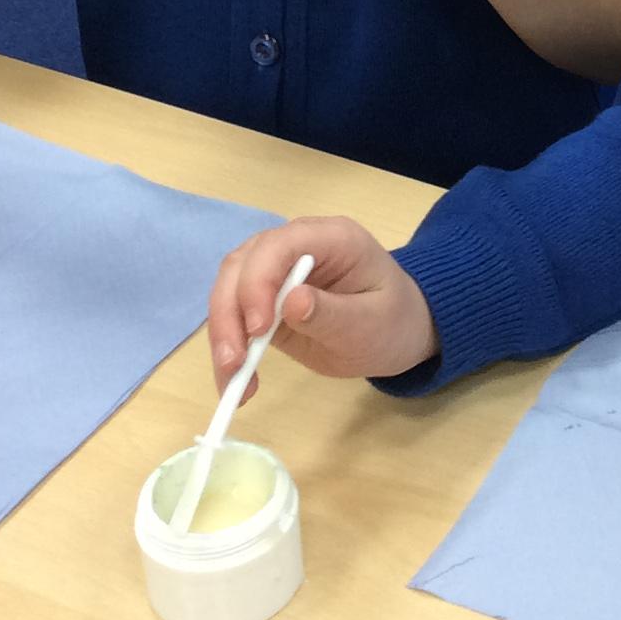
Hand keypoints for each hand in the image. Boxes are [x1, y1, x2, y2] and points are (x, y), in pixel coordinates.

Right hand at [206, 215, 439, 393]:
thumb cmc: (392, 322)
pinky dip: (229, 347)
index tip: (259, 328)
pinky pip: (234, 316)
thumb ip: (333, 313)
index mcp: (331, 238)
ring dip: (223, 333)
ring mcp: (277, 270)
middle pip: (242, 264)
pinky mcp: (265, 298)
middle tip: (234, 362)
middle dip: (229, 312)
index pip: (279, 244)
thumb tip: (291, 302)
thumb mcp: (372, 323)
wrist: (397, 332)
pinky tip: (236, 381)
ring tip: (233, 379)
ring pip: (229, 288)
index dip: (259, 281)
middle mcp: (296, 245)